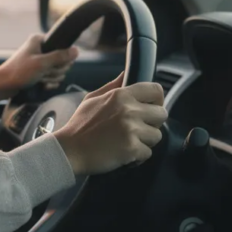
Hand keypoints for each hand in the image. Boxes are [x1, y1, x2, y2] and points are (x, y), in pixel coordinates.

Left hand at [0, 34, 78, 101]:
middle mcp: (40, 48)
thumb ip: (60, 56)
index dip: (62, 57)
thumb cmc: (19, 72)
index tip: (54, 65)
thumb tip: (77, 51)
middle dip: (55, 70)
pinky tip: (42, 85)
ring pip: (58, 70)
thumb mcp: (41, 64)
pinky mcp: (39, 71)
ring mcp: (40, 60)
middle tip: (44, 73)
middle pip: (62, 59)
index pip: (63, 45)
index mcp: (39, 40)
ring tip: (40, 80)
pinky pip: (53, 77)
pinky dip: (49, 83)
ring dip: (51, 78)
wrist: (3, 85)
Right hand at [53, 73, 167, 175]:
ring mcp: (131, 129)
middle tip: (137, 129)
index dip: (157, 100)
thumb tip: (125, 74)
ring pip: (157, 135)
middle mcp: (129, 110)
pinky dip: (137, 157)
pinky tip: (124, 154)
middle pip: (162, 114)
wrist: (69, 150)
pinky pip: (148, 154)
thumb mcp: (92, 98)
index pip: (156, 90)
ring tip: (127, 142)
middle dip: (152, 123)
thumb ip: (113, 86)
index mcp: (121, 95)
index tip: (151, 108)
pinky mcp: (131, 148)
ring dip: (145, 142)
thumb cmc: (79, 126)